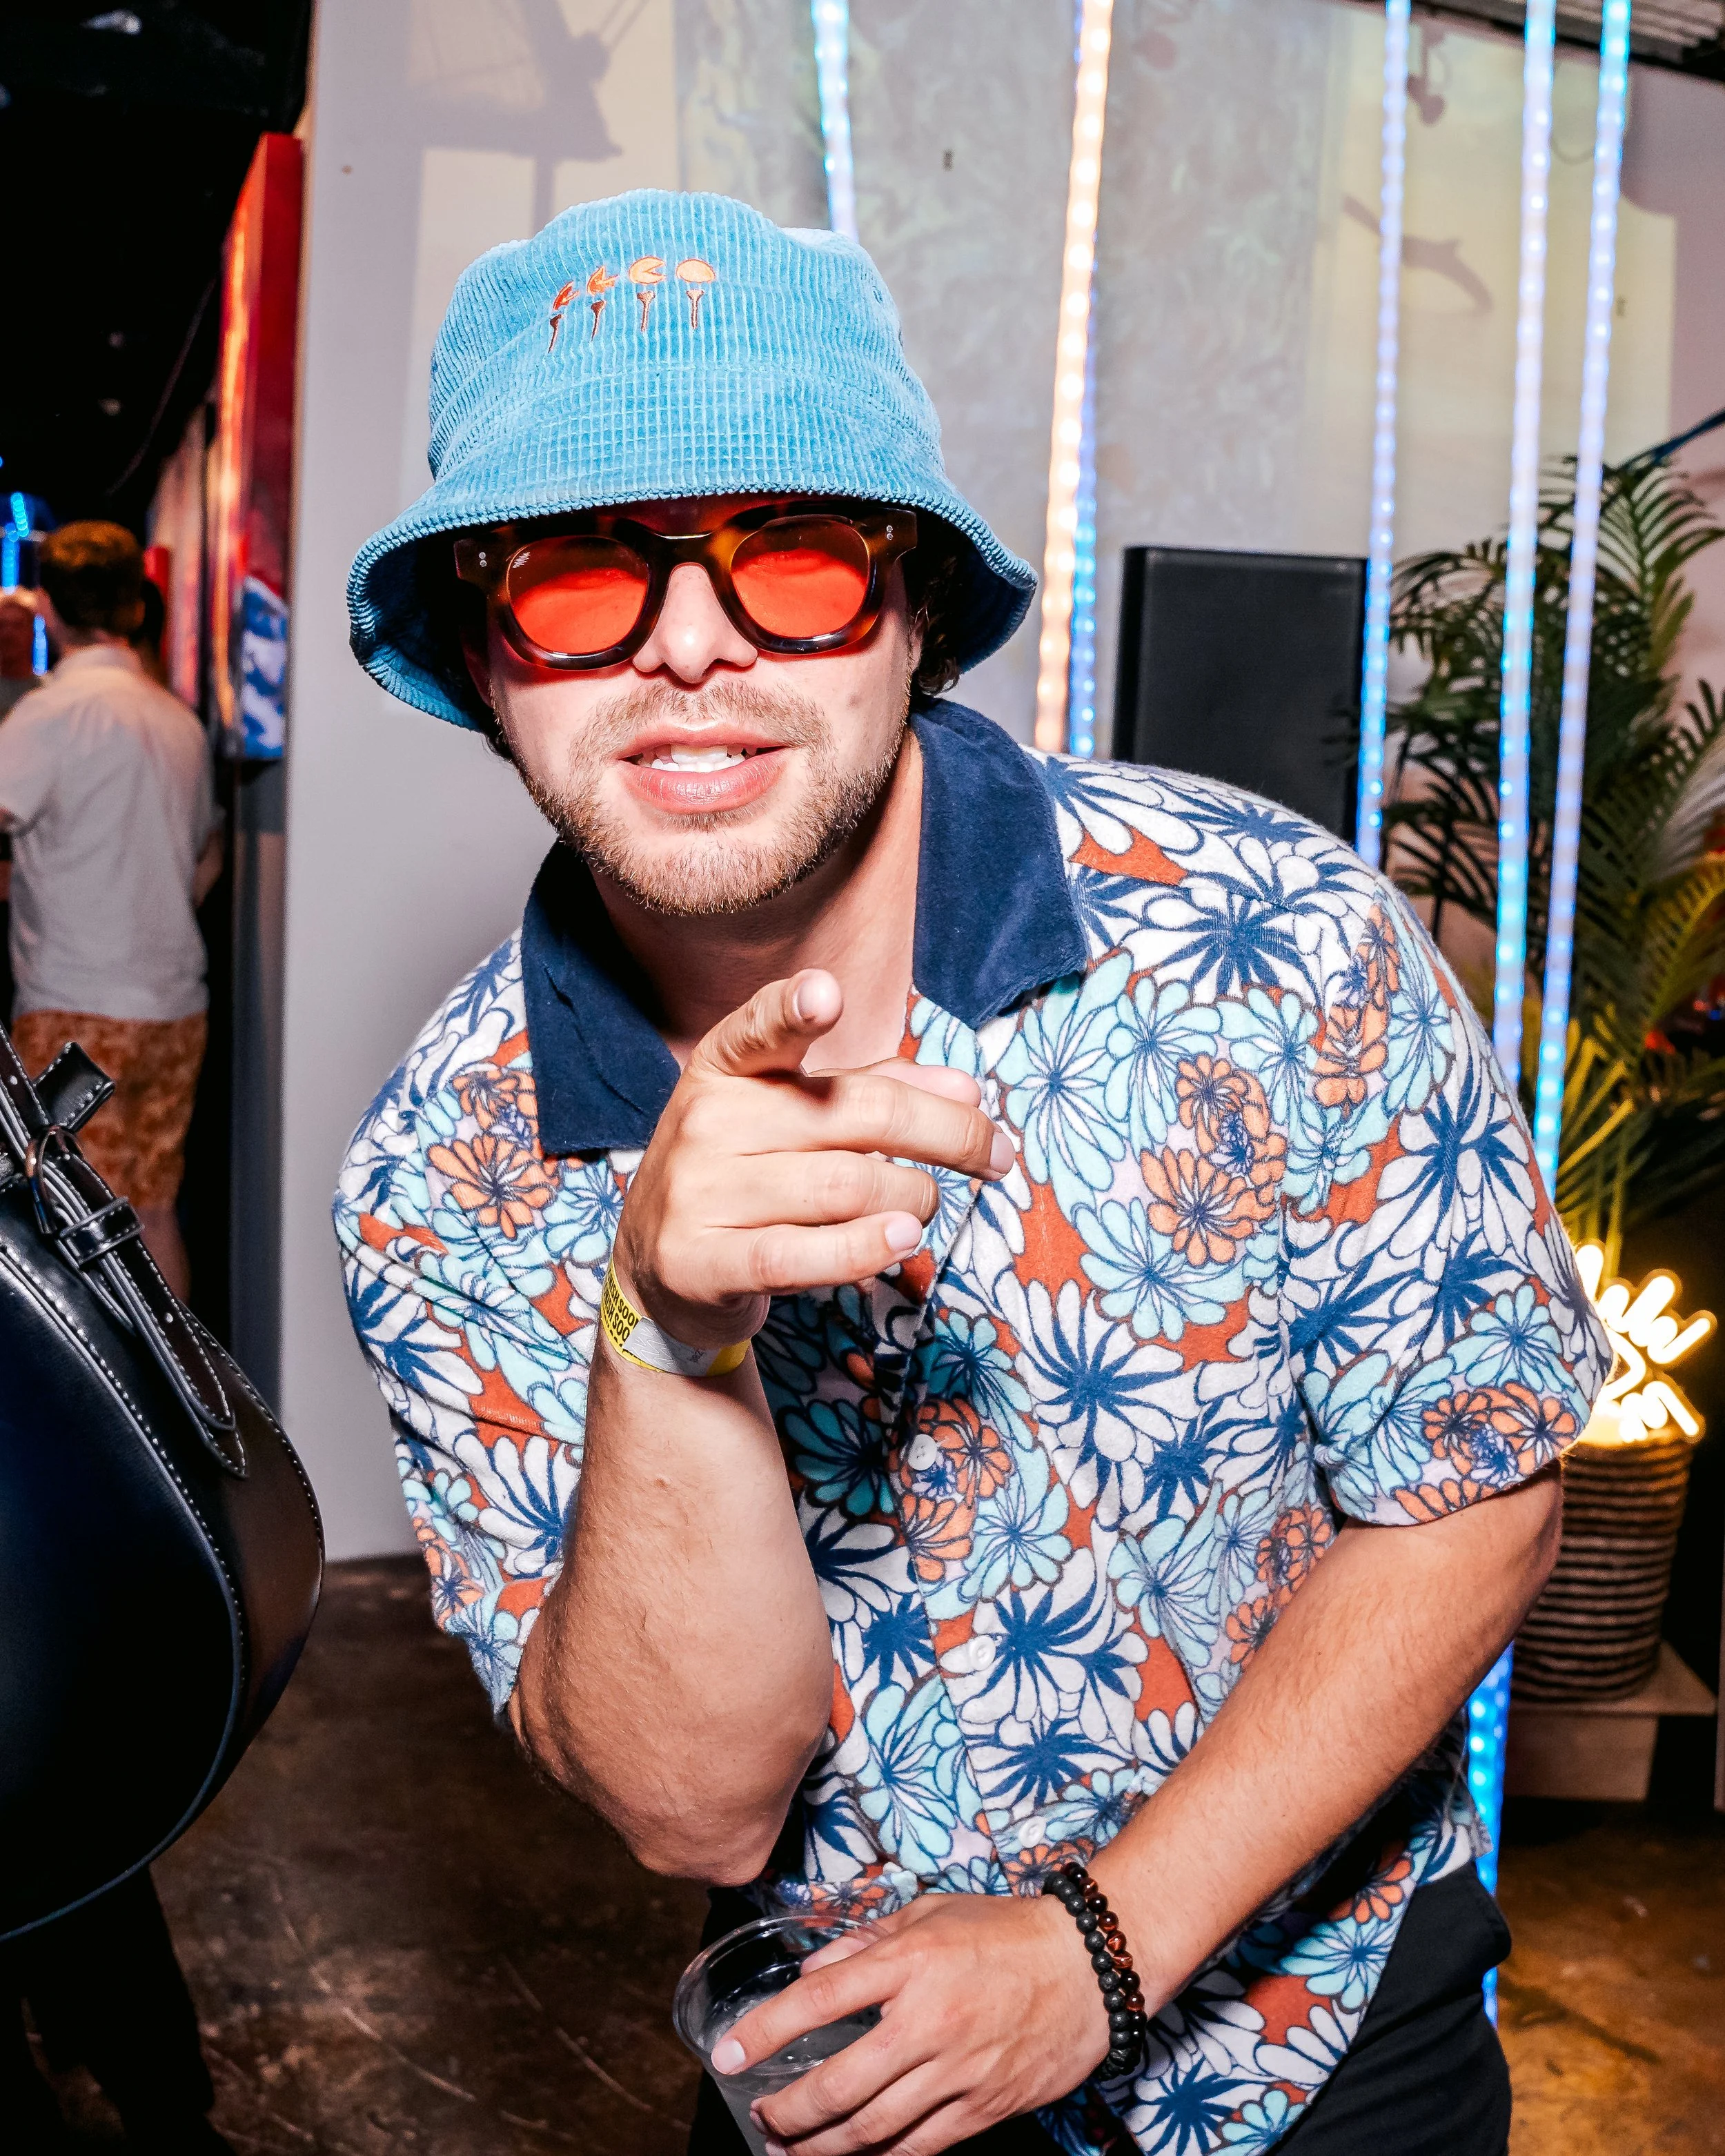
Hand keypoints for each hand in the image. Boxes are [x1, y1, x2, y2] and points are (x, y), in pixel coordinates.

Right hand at [610, 969, 1010, 1350]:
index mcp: (728, 1068)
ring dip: (914, 1198)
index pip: (760, 1028)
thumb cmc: (747, 1174)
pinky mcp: (702, 1262)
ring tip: (924, 1207)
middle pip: (857, 1112)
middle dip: (949, 1134)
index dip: (792, 1008)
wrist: (659, 1269)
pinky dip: (865, 1249)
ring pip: (846, 1187)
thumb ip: (876, 1091)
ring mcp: (701, 1192)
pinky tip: (902, 1241)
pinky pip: (801, 1255)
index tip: (825, 995)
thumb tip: (965, 1087)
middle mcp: (708, 1120)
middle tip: (996, 1156)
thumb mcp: (794, 1116)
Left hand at [711, 1892, 1108, 2155]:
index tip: (729, 2051)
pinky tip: (854, 2155)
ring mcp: (956, 2072)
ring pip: (872, 2129)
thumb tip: (813, 1972)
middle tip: (762, 2115)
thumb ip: (866, 1941)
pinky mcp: (983, 2107)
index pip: (818, 2000)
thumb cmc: (1007, 1931)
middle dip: (787, 2112)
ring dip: (821, 2146)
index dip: (764, 2031)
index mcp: (910, 1963)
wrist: (1088, 1966)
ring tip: (790, 2147)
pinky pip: (918, 2146)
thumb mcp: (930, 1913)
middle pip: (838, 2085)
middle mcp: (927, 2021)